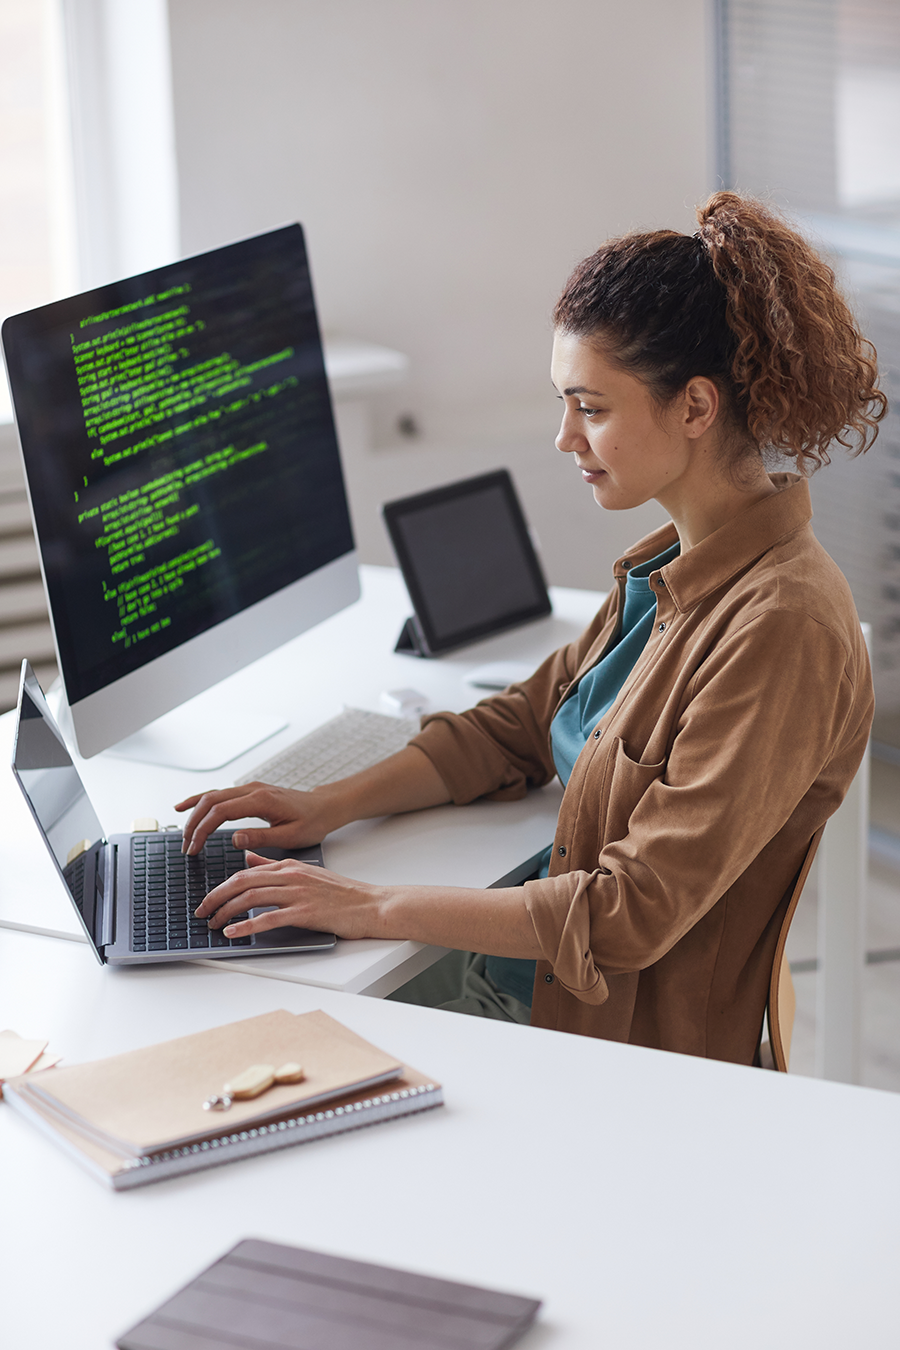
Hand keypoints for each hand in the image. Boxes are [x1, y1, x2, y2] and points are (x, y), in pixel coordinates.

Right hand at [175, 781, 343, 854]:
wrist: (325, 807)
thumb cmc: (312, 822)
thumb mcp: (290, 836)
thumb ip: (261, 837)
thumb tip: (234, 839)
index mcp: (261, 800)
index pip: (221, 812)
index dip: (203, 830)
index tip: (194, 848)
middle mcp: (253, 790)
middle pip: (211, 801)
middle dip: (194, 824)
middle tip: (186, 847)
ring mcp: (250, 789)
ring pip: (212, 796)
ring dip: (195, 813)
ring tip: (183, 834)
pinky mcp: (250, 792)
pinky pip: (220, 794)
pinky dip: (200, 800)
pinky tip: (186, 806)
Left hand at [194, 852, 386, 939]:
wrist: (371, 904)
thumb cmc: (342, 893)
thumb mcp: (307, 872)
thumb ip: (275, 866)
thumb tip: (249, 858)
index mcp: (289, 866)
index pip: (245, 872)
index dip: (222, 886)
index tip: (209, 900)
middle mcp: (290, 876)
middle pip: (241, 883)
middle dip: (216, 898)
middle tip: (201, 912)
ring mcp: (297, 894)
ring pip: (250, 898)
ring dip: (226, 912)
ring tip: (213, 924)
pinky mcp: (304, 912)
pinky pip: (268, 919)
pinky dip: (246, 927)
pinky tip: (234, 933)